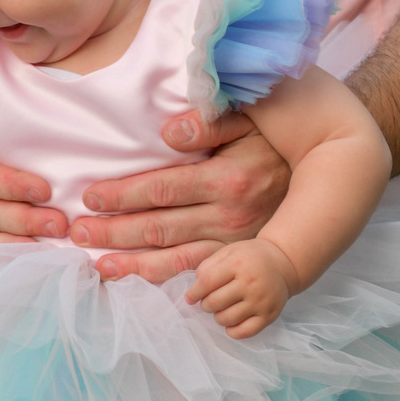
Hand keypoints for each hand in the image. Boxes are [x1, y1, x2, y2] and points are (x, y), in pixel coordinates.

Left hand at [69, 114, 292, 282]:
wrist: (322, 178)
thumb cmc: (273, 143)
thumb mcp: (248, 121)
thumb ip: (209, 123)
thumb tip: (168, 131)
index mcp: (227, 180)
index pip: (162, 190)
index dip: (123, 195)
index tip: (90, 197)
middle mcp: (229, 218)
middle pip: (159, 228)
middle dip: (114, 232)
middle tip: (77, 233)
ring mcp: (233, 245)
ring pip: (172, 259)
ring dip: (130, 263)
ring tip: (96, 264)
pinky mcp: (235, 260)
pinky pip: (193, 274)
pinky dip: (160, 280)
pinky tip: (133, 278)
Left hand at [187, 239, 295, 337]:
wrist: (282, 263)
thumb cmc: (250, 258)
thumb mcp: (228, 252)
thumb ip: (208, 266)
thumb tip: (194, 289)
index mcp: (238, 265)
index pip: (207, 282)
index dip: (194, 293)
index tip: (189, 298)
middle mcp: (250, 283)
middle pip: (214, 303)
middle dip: (205, 305)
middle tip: (208, 302)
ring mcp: (261, 301)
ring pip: (226, 319)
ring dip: (218, 317)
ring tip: (222, 309)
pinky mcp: (269, 316)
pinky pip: (244, 332)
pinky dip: (232, 330)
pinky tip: (232, 321)